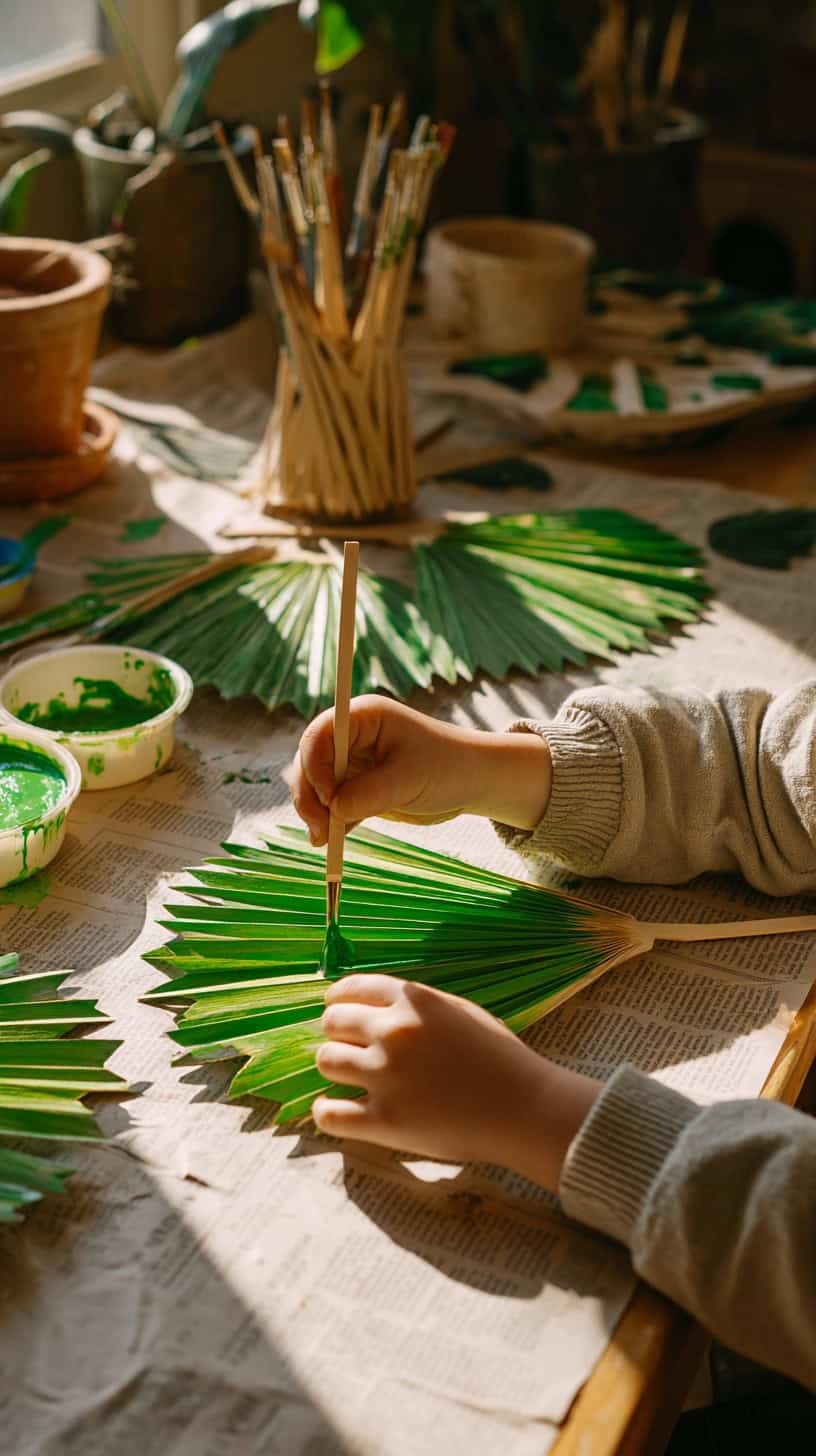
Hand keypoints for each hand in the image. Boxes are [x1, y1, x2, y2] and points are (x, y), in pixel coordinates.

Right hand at [290, 695, 551, 845]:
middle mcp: (351, 737)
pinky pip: (332, 805)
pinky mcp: (357, 788)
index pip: (321, 735)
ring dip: (315, 813)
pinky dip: (329, 822)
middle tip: (318, 829)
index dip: (314, 765)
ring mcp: (352, 763)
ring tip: (324, 840)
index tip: (327, 796)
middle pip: (309, 762)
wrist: (472, 782)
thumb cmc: (446, 767)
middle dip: (309, 795)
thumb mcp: (408, 780)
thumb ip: (368, 794)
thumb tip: (332, 810)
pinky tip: (332, 841)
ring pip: (315, 786)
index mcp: (363, 718)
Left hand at [313, 974, 598, 1190]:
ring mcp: (386, 1076)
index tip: (336, 1009)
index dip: (339, 1000)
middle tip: (347, 1046)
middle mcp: (394, 1032)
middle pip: (332, 1023)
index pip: (350, 989)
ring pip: (326, 1061)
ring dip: (334, 1067)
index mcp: (413, 1000)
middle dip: (337, 1033)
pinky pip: (329, 1114)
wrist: (526, 1107)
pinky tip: (336, 1109)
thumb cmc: (498, 1056)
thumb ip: (415, 1005)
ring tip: (348, 1076)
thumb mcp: (457, 1010)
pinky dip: (326, 1111)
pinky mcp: (385, 1121)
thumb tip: (371, 1006)